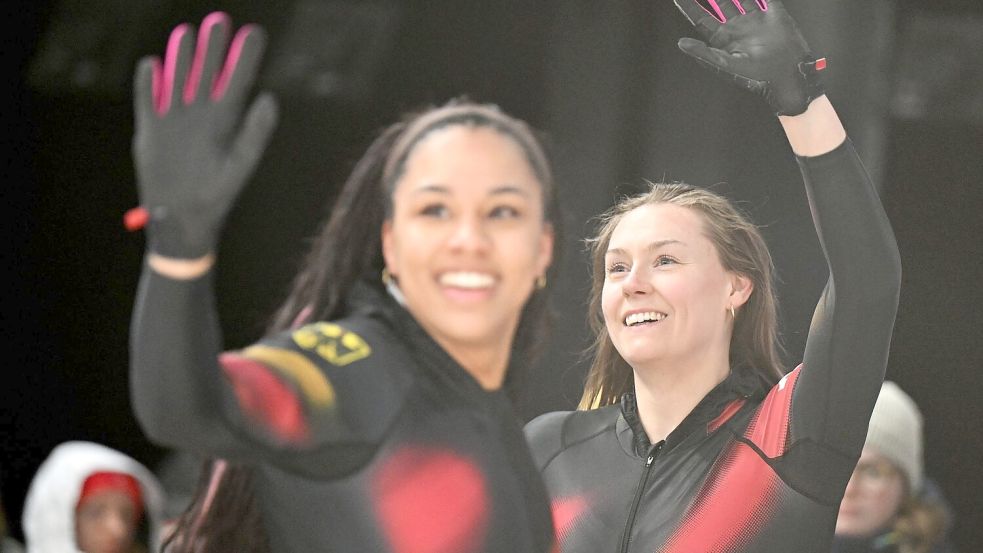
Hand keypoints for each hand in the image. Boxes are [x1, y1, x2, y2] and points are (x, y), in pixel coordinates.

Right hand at [132, 12, 278, 258]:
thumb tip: (270, 97)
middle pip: (206, 72)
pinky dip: (148, 83)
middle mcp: (201, 115)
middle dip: (212, 47)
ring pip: (177, 78)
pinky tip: (152, 65)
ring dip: (181, 57)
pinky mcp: (150, 130)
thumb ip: (255, 132)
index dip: (244, 57)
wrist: (183, 221)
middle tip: (218, 21)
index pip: (238, 81)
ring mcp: (175, 120)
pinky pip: (148, 99)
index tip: (254, 33)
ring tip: (187, 34)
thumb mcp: (240, 164)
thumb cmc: (218, 196)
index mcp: (227, 122)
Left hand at [672, 0, 825, 115]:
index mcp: (723, 38)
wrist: (786, 75)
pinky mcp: (773, 14)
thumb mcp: (724, 64)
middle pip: (719, 3)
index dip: (689, 7)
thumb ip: (702, 52)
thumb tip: (681, 43)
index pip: (701, 18)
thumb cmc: (755, 76)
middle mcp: (737, 27)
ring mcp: (754, 19)